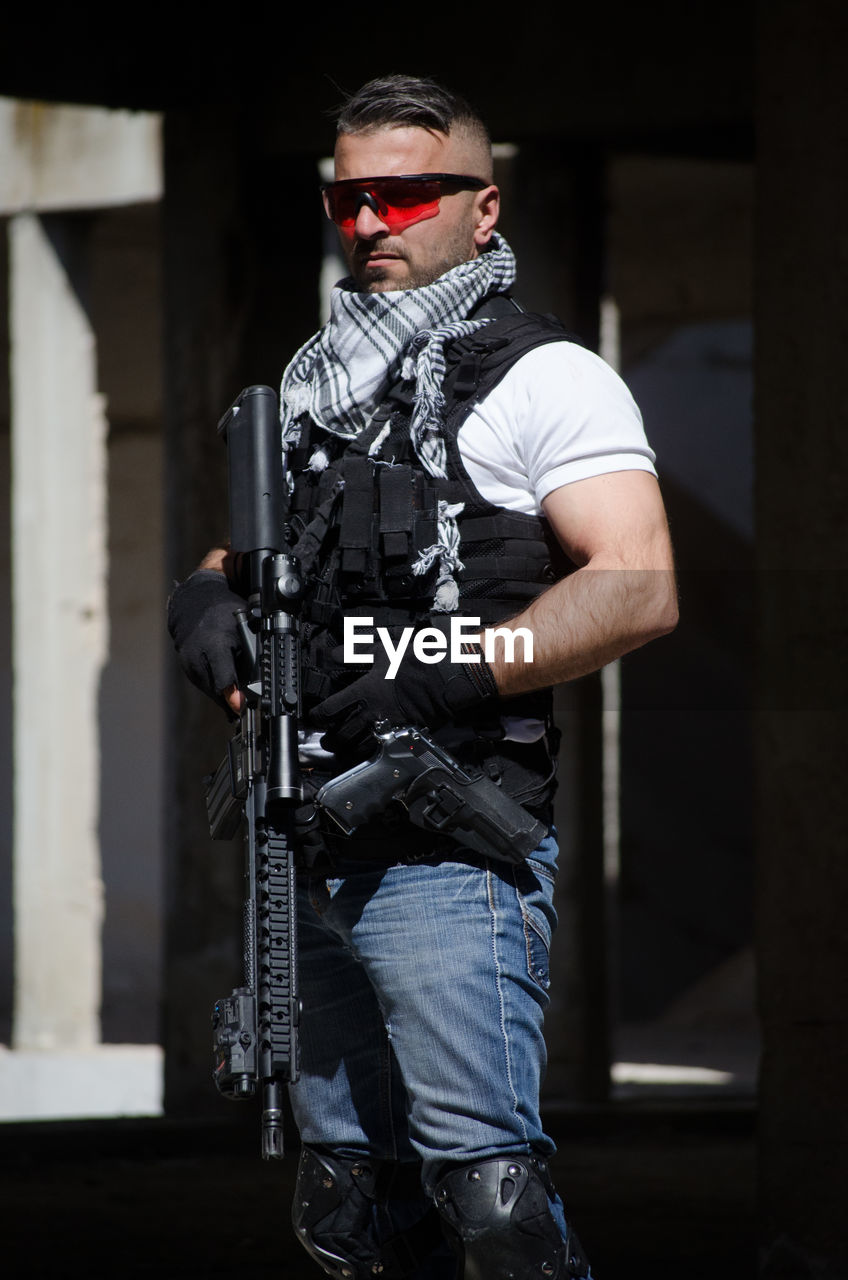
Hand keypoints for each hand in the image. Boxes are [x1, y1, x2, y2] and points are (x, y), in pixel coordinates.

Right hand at [167, 569, 246, 712]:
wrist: (192, 604)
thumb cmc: (222, 613)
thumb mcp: (244, 628)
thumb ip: (251, 655)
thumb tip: (259, 684)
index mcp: (214, 645)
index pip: (223, 680)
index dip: (235, 697)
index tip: (243, 708)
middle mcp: (196, 657)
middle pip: (216, 691)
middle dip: (232, 702)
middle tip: (250, 710)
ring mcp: (188, 664)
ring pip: (210, 691)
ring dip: (224, 697)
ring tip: (241, 702)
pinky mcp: (186, 669)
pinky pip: (204, 685)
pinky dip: (216, 688)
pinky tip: (228, 690)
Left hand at [310, 643, 496, 757]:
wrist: (441, 679)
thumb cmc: (413, 663)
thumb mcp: (382, 650)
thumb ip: (356, 652)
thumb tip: (334, 653)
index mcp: (363, 692)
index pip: (331, 708)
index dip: (319, 714)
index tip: (316, 715)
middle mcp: (371, 712)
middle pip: (341, 733)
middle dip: (331, 738)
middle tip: (327, 738)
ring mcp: (386, 725)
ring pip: (359, 745)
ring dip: (349, 747)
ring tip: (345, 747)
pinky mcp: (402, 734)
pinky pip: (382, 747)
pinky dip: (372, 750)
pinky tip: (370, 748)